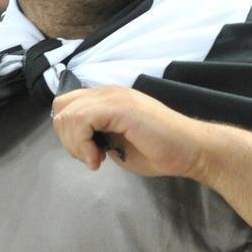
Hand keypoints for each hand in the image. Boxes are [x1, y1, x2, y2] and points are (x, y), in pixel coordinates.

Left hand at [51, 86, 205, 178]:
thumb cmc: (159, 150)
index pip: (67, 105)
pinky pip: (81, 120)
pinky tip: (99, 158)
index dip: (69, 133)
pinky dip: (82, 144)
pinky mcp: (120, 106)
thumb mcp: (116, 142)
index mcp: (107, 98)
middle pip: (61, 108)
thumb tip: (76, 139)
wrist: (190, 150)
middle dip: (68, 139)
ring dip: (75, 144)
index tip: (88, 154)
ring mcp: (113, 96)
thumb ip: (95, 134)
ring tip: (96, 160)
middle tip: (91, 157)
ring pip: (68, 115)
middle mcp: (107, 91)